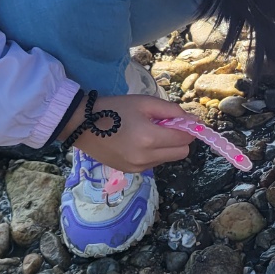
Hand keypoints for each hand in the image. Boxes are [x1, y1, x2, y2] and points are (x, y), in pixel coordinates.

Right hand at [58, 93, 192, 171]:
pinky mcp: (131, 172)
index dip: (188, 128)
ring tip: (147, 132)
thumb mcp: (144, 102)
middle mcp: (146, 157)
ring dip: (166, 147)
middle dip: (179, 139)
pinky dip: (154, 153)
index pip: (185, 139)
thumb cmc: (114, 109)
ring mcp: (138, 167)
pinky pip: (154, 163)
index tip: (181, 119)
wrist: (81, 125)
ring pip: (168, 159)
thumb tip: (193, 121)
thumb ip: (172, 111)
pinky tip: (138, 141)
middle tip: (164, 125)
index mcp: (149, 138)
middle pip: (181, 153)